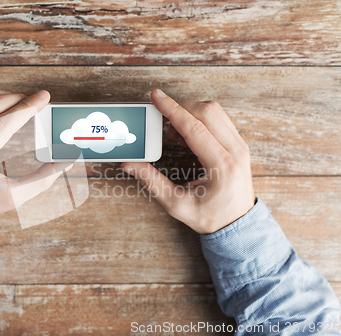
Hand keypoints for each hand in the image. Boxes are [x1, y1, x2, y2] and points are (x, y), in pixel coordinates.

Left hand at [0, 90, 68, 220]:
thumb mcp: (11, 198)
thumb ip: (40, 180)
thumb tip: (63, 163)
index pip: (2, 124)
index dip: (26, 108)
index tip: (43, 98)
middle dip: (17, 98)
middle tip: (37, 99)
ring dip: (2, 95)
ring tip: (22, 100)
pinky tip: (2, 103)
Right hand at [121, 89, 254, 233]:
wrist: (238, 224)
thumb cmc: (210, 217)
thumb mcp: (176, 204)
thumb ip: (151, 182)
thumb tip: (130, 164)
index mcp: (221, 166)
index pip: (194, 127)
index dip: (172, 110)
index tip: (156, 97)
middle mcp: (235, 151)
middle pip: (207, 111)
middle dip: (180, 108)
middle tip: (162, 124)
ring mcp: (240, 145)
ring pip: (215, 111)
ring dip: (190, 113)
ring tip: (175, 134)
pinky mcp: (239, 144)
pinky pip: (219, 119)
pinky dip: (200, 119)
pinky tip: (188, 135)